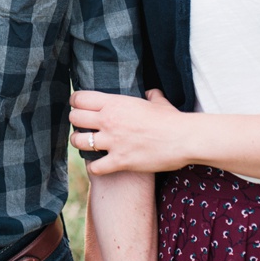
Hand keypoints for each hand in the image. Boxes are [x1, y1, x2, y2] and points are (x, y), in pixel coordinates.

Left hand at [69, 88, 187, 174]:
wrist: (184, 139)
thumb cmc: (172, 119)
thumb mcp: (159, 102)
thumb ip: (151, 96)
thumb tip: (151, 93)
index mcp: (115, 103)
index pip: (80, 98)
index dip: (76, 103)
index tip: (80, 107)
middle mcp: (109, 120)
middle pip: (75, 118)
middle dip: (76, 122)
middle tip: (84, 127)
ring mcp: (113, 141)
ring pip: (78, 141)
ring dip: (80, 143)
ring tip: (87, 144)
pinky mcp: (120, 161)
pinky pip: (94, 167)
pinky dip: (94, 168)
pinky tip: (99, 166)